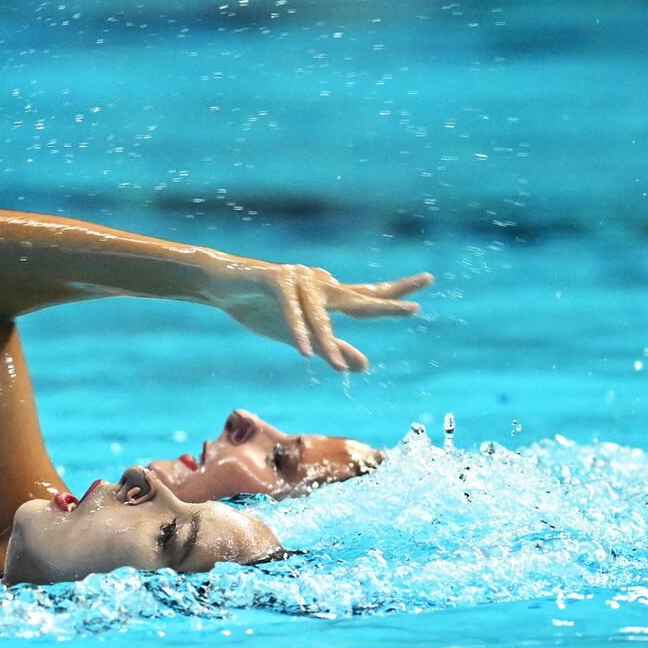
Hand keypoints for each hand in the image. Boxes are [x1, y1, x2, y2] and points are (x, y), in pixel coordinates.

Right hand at [211, 261, 431, 371]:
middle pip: (355, 297)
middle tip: (414, 309)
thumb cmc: (261, 307)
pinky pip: (290, 310)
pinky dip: (296, 330)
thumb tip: (366, 366)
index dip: (394, 294)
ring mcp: (299, 279)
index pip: (366, 295)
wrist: (222, 286)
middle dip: (384, 304)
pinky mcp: (275, 280)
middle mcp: (319, 282)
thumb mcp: (301, 337)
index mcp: (327, 295)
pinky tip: (303, 351)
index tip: (425, 284)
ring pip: (320, 315)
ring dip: (327, 344)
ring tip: (337, 368)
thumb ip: (333, 350)